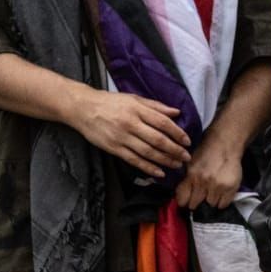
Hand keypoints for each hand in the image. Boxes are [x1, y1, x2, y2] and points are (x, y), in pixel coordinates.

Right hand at [69, 86, 189, 179]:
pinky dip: (149, 168)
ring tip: (177, 165)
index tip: (187, 141)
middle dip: (175, 150)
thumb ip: (155, 106)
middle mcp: (130, 124)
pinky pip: (135, 160)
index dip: (177, 133)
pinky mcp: (114, 148)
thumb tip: (176, 113)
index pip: (162, 123)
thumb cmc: (110, 102)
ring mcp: (122, 137)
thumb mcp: (133, 98)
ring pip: (148, 152)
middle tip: (186, 156)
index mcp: (136, 109)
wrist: (83, 108)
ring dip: (165, 160)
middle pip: (158, 140)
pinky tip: (159, 172)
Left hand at [173, 129, 244, 209]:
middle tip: (200, 196)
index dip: (183, 202)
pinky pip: (223, 205)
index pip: (182, 199)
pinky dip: (221, 201)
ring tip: (212, 191)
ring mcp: (217, 186)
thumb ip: (186, 179)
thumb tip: (181, 197)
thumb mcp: (191, 163)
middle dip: (196, 202)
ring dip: (210, 200)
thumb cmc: (207, 152)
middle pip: (195, 204)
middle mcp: (203, 182)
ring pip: (210, 205)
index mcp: (191, 175)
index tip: (186, 201)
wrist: (225, 144)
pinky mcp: (230, 188)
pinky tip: (221, 193)